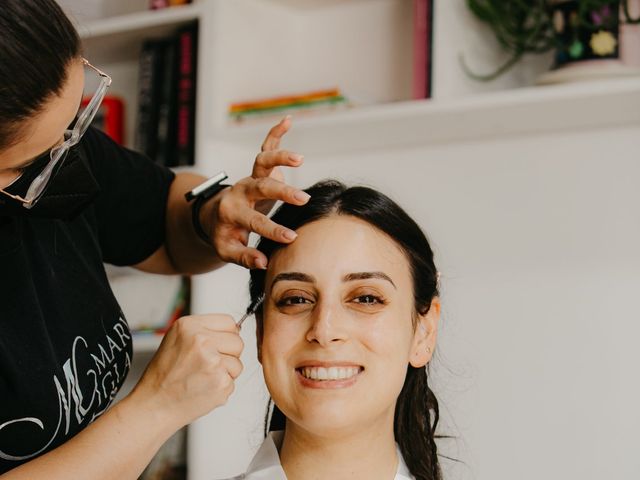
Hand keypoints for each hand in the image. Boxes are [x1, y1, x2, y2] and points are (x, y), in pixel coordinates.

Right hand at [129, 314, 242, 428]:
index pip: (229, 322)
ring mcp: (212, 362)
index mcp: (189, 325)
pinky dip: (221, 388)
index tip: (217, 346)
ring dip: (226, 373)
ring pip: (238, 364)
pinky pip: (233, 382)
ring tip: (202, 378)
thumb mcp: (176, 340)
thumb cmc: (164, 375)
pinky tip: (203, 389)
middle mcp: (201, 340)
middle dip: (228, 355)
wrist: (153, 405)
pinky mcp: (220, 382)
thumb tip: (236, 329)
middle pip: (238, 342)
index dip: (226, 336)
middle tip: (207, 366)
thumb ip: (204, 331)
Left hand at [204, 116, 309, 268]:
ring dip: (280, 157)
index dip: (273, 230)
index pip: (254, 221)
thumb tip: (263, 262)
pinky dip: (276, 133)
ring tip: (300, 159)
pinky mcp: (257, 169)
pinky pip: (266, 146)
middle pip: (261, 187)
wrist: (216, 214)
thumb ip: (245, 257)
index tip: (292, 237)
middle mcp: (241, 190)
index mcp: (232, 212)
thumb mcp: (227, 250)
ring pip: (263, 161)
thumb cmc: (224, 234)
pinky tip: (288, 120)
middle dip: (282, 192)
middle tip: (303, 200)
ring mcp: (250, 177)